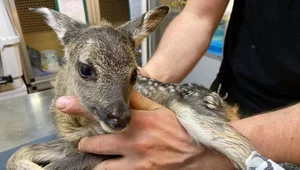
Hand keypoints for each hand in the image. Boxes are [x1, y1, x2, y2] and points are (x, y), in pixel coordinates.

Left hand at [56, 91, 234, 169]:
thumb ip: (139, 98)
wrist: (200, 153)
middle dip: (86, 142)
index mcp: (138, 122)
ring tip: (97, 154)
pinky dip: (109, 169)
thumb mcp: (160, 109)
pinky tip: (111, 164)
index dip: (80, 107)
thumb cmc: (179, 129)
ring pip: (101, 167)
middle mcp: (132, 144)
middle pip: (94, 144)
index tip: (63, 103)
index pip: (103, 112)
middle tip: (87, 139)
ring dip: (95, 160)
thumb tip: (126, 82)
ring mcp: (135, 164)